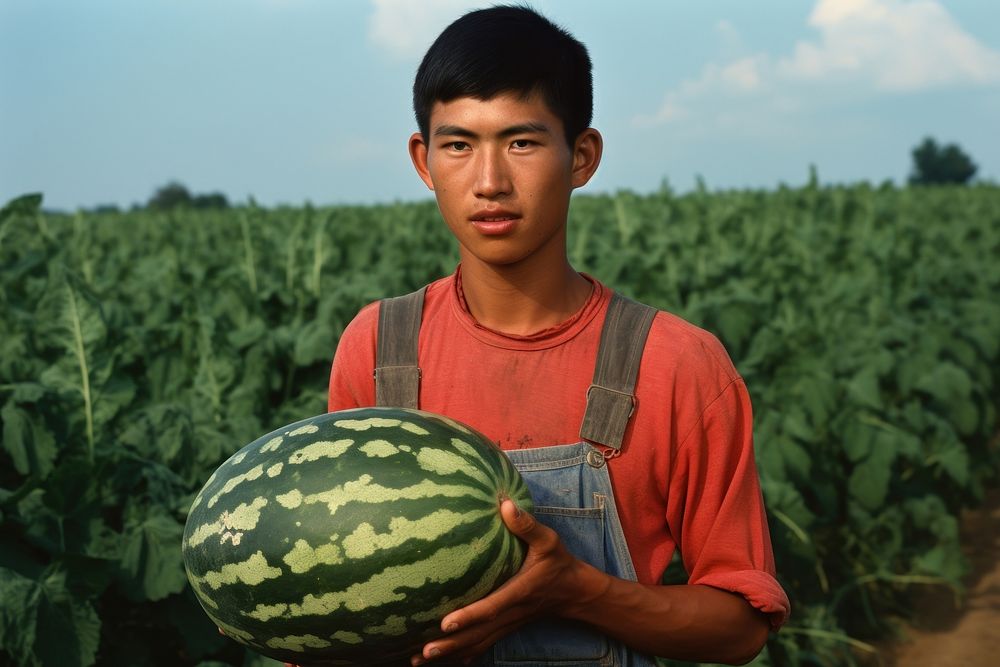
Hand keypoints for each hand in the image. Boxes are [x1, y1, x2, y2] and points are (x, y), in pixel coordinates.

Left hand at [411, 499, 586, 664]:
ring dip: (450, 654)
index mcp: (519, 591)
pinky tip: (443, 661)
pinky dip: (462, 655)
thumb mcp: (549, 540)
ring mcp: (508, 624)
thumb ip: (527, 525)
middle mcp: (511, 613)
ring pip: (477, 644)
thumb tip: (504, 504)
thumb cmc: (558, 563)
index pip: (492, 607)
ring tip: (419, 659)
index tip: (444, 623)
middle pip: (478, 635)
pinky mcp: (506, 627)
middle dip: (450, 645)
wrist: (574, 592)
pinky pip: (482, 645)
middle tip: (421, 652)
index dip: (469, 616)